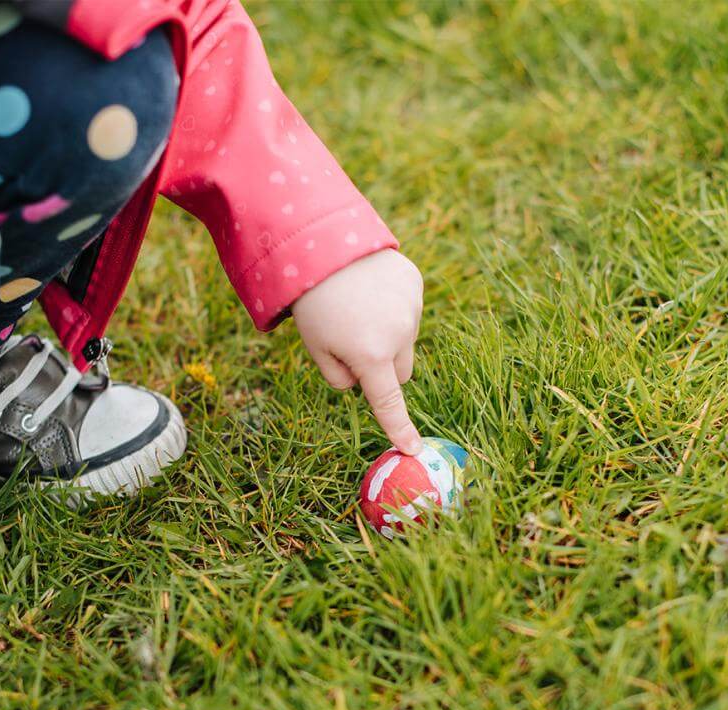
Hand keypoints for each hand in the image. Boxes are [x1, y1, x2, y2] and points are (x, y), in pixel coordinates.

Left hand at [291, 249, 423, 453]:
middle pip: (400, 372)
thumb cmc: (313, 303)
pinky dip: (392, 308)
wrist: (323, 242)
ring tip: (356, 307)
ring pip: (405, 340)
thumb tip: (361, 383)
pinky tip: (369, 289)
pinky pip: (408, 310)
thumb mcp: (316, 348)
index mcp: (371, 356)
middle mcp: (399, 334)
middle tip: (351, 344)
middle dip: (383, 369)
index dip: (399, 427)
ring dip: (387, 335)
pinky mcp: (414, 285)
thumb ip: (339, 377)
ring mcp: (411, 308)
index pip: (388, 401)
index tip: (413, 448)